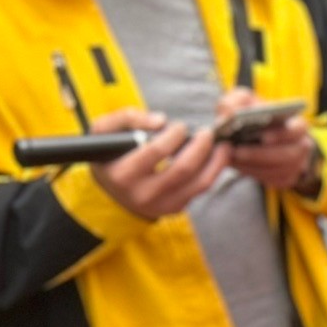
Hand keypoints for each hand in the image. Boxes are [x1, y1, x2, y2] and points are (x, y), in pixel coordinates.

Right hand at [90, 107, 227, 219]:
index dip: (173, 135)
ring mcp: (162, 204)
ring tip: (222, 145)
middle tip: (207, 133)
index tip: (180, 126)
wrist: (109, 192)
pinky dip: (212, 171)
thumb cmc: (109, 155)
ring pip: (200, 183)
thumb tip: (160, 120)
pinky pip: (201, 189)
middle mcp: (143, 193)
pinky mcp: (175, 208)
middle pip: (183, 168)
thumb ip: (127, 118)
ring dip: (216, 161)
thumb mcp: (104, 132)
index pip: (156, 151)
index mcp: (124, 174)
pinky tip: (216, 158)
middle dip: (200, 147)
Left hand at [215, 87, 317, 191]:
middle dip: (261, 154)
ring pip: (278, 170)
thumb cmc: (250, 115)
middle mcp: (301, 146)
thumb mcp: (243, 101)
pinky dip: (252, 173)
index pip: (299, 129)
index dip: (283, 134)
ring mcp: (295, 165)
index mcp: (297, 125)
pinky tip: (237, 165)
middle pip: (288, 155)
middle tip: (236, 151)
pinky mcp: (285, 178)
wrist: (252, 135)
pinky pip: (272, 180)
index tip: (263, 137)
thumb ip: (236, 101)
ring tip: (231, 157)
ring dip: (253, 165)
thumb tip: (231, 113)